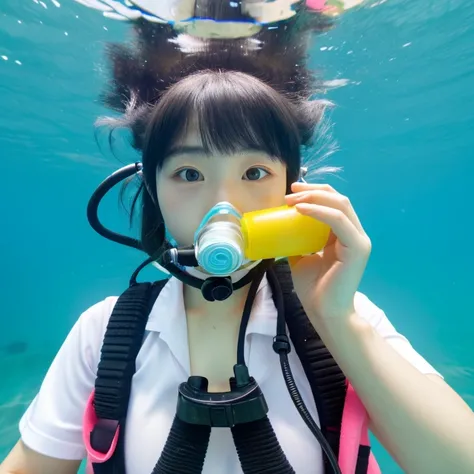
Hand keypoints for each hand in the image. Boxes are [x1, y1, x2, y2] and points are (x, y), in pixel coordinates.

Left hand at [285, 182, 371, 322]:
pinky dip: (318, 212)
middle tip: (291, 190)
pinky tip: (301, 210)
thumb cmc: (313, 287)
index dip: (315, 192)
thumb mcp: (300, 256)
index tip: (292, 190)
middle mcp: (354, 233)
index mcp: (343, 234)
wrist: (323, 311)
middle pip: (338, 199)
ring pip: (340, 205)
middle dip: (313, 190)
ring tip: (292, 199)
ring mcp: (358, 240)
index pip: (333, 203)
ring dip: (314, 197)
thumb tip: (280, 226)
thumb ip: (297, 240)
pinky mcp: (357, 247)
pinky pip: (338, 221)